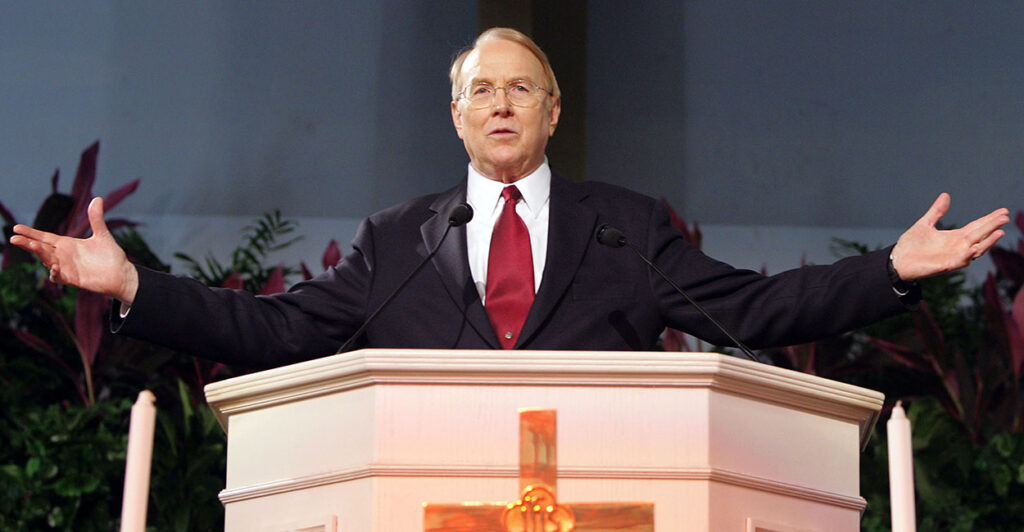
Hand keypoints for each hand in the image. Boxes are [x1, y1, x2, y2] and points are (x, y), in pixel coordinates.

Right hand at [10, 197, 138, 303]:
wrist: (122, 274)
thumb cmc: (111, 255)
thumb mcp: (102, 234)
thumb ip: (96, 218)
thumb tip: (97, 198)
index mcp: (67, 244)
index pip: (44, 237)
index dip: (31, 233)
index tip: (16, 228)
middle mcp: (63, 256)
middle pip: (40, 248)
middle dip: (27, 243)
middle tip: (14, 238)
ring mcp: (66, 268)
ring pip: (47, 260)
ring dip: (39, 254)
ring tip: (32, 246)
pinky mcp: (72, 279)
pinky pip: (58, 276)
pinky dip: (54, 272)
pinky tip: (54, 266)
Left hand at [891, 193, 1009, 280]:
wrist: (897, 260)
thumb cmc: (911, 244)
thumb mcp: (925, 224)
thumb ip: (937, 211)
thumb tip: (946, 195)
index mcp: (955, 237)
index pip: (977, 227)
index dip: (989, 219)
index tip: (1003, 211)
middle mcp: (958, 247)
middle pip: (980, 235)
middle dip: (993, 227)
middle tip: (1005, 217)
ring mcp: (954, 257)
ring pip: (976, 250)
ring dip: (988, 242)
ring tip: (999, 232)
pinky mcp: (945, 266)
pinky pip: (960, 261)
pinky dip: (968, 255)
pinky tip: (973, 248)